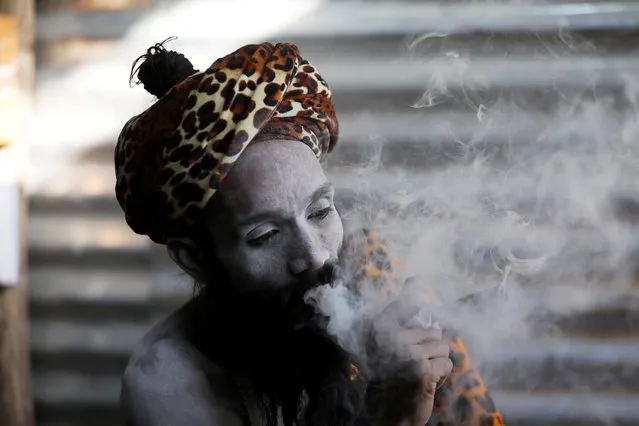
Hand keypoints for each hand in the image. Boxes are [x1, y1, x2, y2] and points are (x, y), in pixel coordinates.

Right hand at [365, 300, 452, 425]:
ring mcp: (408, 354)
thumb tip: (431, 316)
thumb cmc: (388, 380)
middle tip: (416, 366)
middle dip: (431, 349)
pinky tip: (427, 384)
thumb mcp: (384, 349)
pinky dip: (442, 377)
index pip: (403, 302)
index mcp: (378, 329)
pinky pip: (447, 364)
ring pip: (443, 347)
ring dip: (438, 363)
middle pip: (433, 331)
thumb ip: (400, 330)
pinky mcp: (423, 370)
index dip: (415, 292)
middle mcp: (391, 338)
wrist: (386, 414)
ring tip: (422, 375)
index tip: (419, 281)